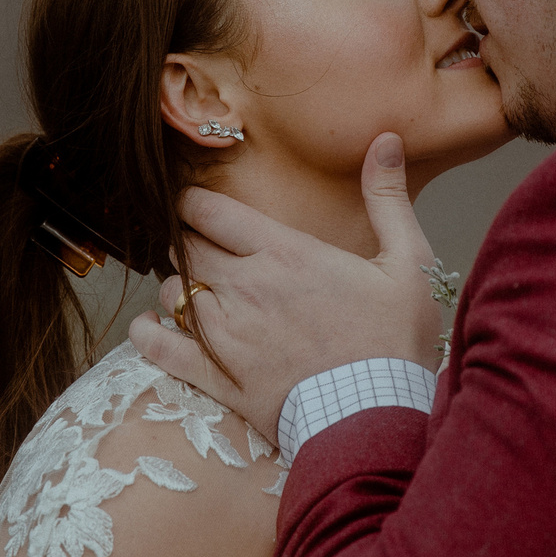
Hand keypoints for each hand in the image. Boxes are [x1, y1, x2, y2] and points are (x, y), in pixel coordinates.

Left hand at [133, 132, 443, 444]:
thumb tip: (386, 141)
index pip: (210, 211)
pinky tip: (149, 326)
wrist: (375, 416)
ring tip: (193, 289)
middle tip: (201, 249)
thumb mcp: (407, 262)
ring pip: (172, 293)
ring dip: (178, 287)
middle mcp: (245, 287)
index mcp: (284, 253)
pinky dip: (148, 334)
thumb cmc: (393, 342)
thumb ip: (387, 198)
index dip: (193, 204)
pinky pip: (161, 348)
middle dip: (188, 243)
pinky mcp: (217, 377)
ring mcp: (225, 334)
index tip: (196, 207)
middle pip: (186, 249)